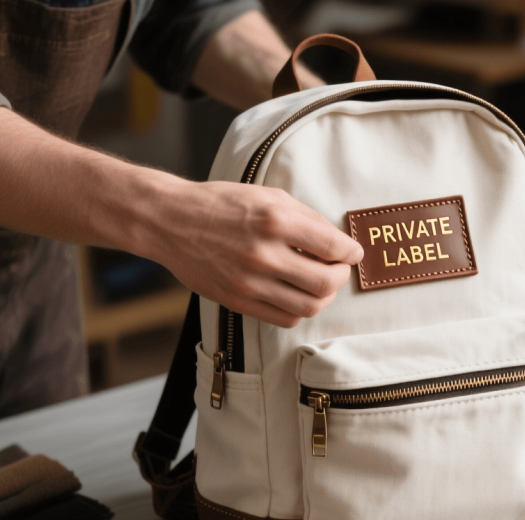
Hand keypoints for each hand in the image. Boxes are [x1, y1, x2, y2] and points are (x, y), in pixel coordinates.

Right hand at [151, 180, 362, 327]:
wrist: (171, 221)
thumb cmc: (221, 205)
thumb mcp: (267, 196)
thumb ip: (305, 218)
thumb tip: (338, 241)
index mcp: (274, 220)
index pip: (332, 245)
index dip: (351, 252)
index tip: (353, 252)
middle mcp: (263, 253)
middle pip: (326, 282)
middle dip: (342, 277)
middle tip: (340, 269)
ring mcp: (250, 281)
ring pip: (309, 306)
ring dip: (324, 297)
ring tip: (321, 284)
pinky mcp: (239, 300)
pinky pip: (285, 318)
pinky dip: (300, 310)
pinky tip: (298, 295)